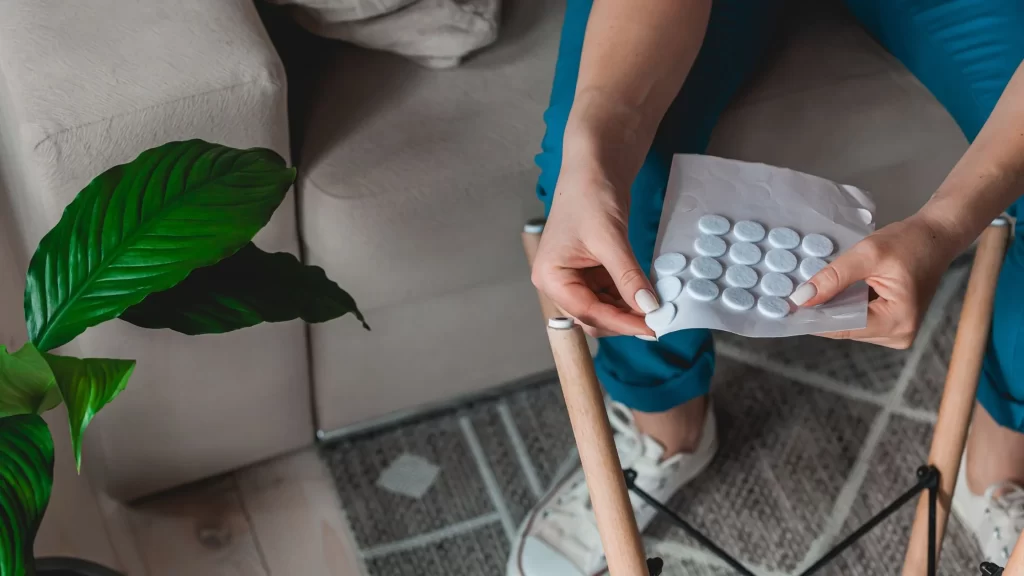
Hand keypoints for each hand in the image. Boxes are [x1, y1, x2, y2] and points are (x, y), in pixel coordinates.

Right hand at [531, 171, 658, 337]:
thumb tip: (648, 308)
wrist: (594, 168)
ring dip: (629, 310)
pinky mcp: (589, 272)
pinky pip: (610, 294)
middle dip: (624, 320)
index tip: (652, 328)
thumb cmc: (589, 196)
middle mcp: (557, 282)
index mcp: (550, 277)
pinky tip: (648, 295)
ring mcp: (573, 278)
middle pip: (592, 317)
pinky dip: (629, 296)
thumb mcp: (610, 240)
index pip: (587, 312)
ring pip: (604, 309)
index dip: (621, 322)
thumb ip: (628, 277)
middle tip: (657, 322)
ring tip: (657, 308)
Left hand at [793, 214, 958, 348]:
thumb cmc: (908, 242)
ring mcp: (897, 333)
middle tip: (797, 292)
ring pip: (849, 325)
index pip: (842, 327)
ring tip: (823, 286)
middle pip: (845, 329)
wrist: (937, 236)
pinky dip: (846, 305)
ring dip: (834, 307)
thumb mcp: (867, 254)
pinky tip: (839, 291)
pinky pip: (858, 320)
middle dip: (823, 311)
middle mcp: (899, 335)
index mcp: (897, 321)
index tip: (785, 307)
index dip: (813, 317)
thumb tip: (801, 299)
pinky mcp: (893, 326)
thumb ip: (833, 278)